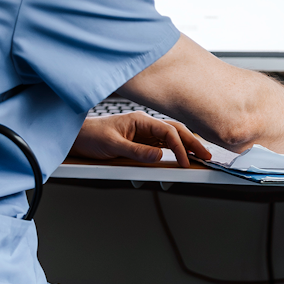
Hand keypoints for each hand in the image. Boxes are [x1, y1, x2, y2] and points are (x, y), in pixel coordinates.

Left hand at [71, 112, 211, 167]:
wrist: (76, 137)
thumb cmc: (91, 136)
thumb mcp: (113, 145)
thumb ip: (137, 151)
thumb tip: (159, 157)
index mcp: (140, 120)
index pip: (168, 132)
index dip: (180, 147)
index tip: (186, 162)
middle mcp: (144, 125)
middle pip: (175, 132)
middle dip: (192, 143)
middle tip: (206, 156)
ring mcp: (142, 133)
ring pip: (170, 139)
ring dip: (185, 147)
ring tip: (198, 157)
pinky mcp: (139, 142)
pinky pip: (160, 147)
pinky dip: (172, 152)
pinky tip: (179, 158)